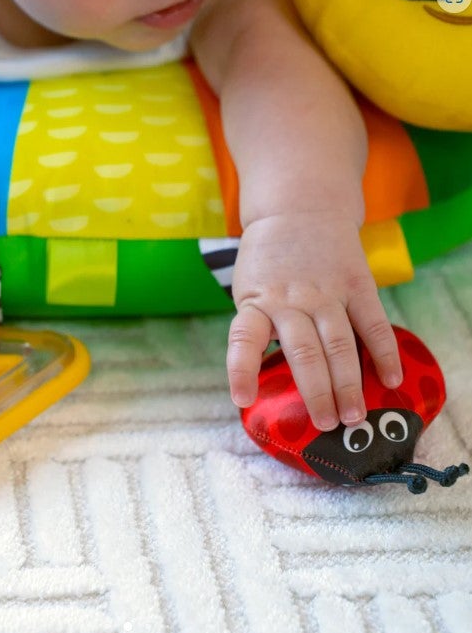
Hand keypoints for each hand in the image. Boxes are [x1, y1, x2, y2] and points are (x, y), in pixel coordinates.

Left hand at [227, 212, 402, 430]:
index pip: (244, 338)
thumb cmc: (267, 261)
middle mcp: (291, 300)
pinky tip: (391, 379)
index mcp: (256, 302)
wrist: (298, 208)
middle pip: (303, 351)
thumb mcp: (248, 289)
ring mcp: (326, 292)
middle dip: (315, 391)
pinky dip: (384, 352)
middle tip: (324, 424)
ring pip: (339, 343)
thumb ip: (258, 326)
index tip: (242, 400)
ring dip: (348, 382)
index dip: (242, 370)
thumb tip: (263, 378)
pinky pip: (373, 322)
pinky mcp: (356, 284)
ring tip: (352, 416)